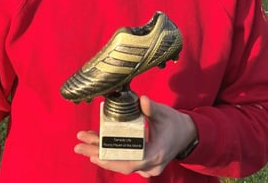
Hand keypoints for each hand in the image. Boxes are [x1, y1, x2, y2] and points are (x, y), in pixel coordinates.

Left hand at [74, 95, 196, 176]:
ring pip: (120, 163)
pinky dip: (110, 154)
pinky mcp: (143, 163)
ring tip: (82, 143)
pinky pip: (124, 161)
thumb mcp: (165, 114)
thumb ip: (152, 109)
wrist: (188, 135)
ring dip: (101, 153)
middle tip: (78, 146)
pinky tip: (95, 146)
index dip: (112, 160)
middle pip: (120, 164)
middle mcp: (150, 164)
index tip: (95, 154)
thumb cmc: (176, 124)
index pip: (131, 161)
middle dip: (98, 154)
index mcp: (156, 154)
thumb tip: (142, 100)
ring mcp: (147, 166)